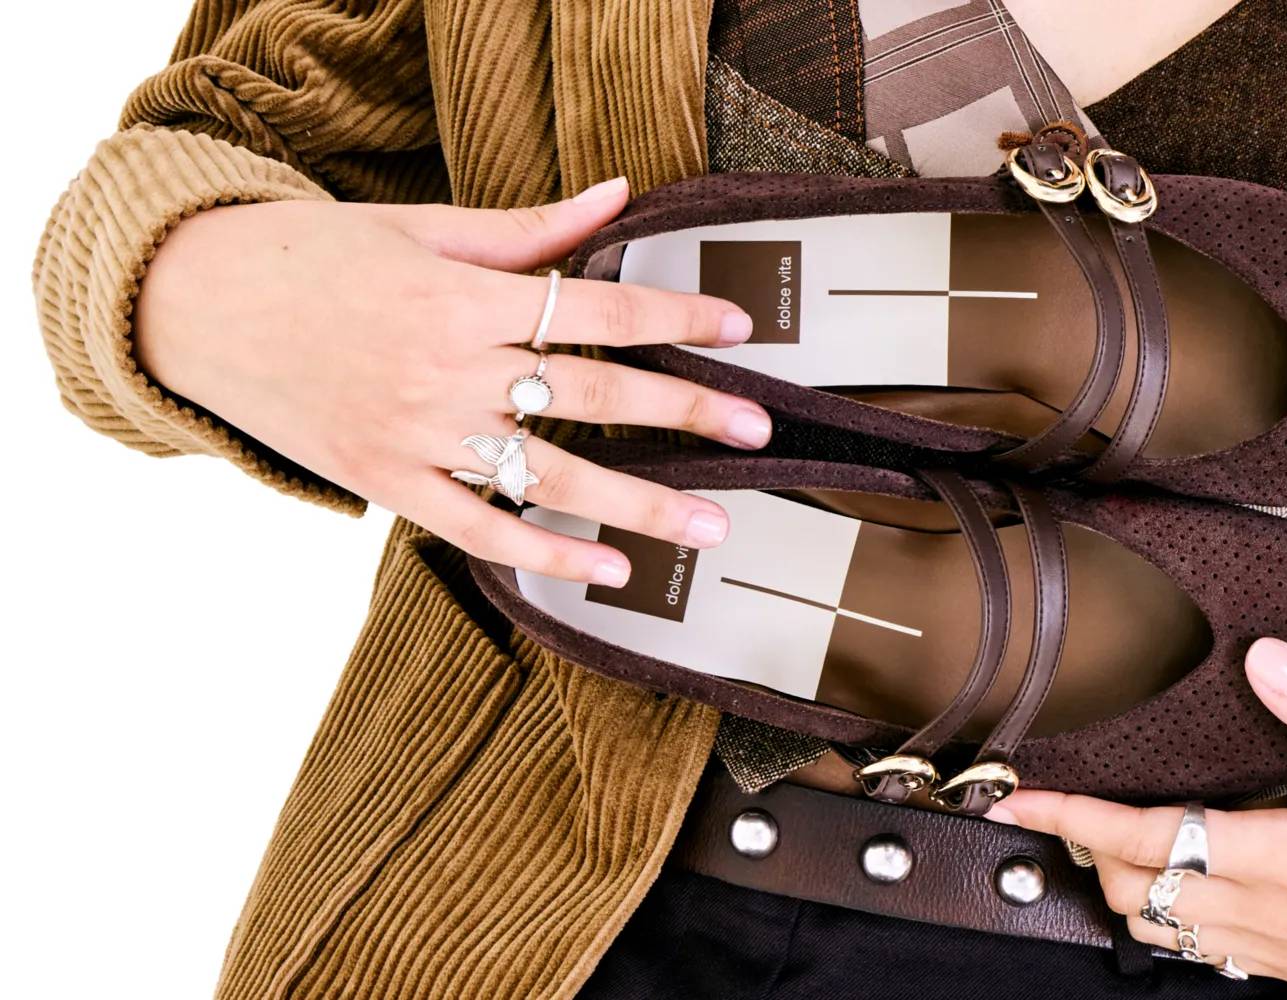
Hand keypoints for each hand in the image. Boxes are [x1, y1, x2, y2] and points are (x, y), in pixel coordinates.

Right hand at [135, 177, 768, 585]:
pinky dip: (548, 554)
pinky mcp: (388, 483)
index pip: (601, 310)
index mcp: (466, 298)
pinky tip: (611, 570)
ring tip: (713, 527)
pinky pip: (481, 528)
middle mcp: (450, 372)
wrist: (194, 303)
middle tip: (756, 432)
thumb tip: (619, 196)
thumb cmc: (313, 257)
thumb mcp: (424, 229)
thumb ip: (530, 229)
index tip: (738, 328)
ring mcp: (419, 435)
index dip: (677, 318)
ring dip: (643, 506)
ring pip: (553, 477)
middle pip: (595, 396)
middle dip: (686, 415)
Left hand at [989, 638, 1286, 999]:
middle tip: (1063, 798)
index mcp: (1284, 859)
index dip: (1071, 819)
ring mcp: (1273, 947)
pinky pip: (1200, 947)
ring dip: (1121, 881)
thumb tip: (1269, 658)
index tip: (1017, 798)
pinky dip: (1165, 912)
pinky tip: (1183, 876)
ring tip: (1108, 832)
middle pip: (1130, 886)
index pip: (1146, 839)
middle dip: (1086, 845)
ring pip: (1157, 925)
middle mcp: (1263, 911)